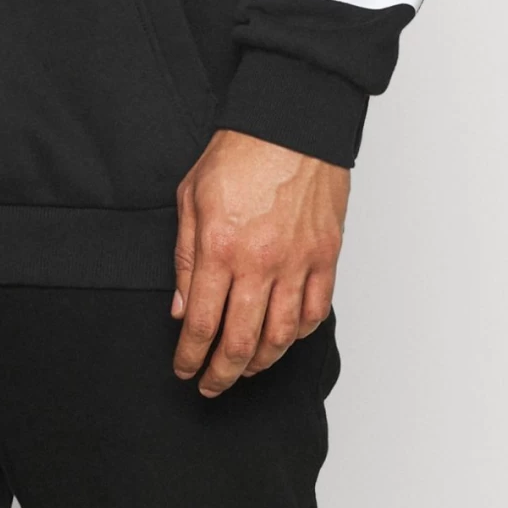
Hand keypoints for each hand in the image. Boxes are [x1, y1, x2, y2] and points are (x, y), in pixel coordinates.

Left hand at [172, 130, 347, 396]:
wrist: (291, 121)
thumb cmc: (239, 151)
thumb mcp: (191, 197)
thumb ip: (186, 258)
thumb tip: (182, 308)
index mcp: (220, 248)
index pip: (201, 324)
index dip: (190, 357)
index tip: (184, 369)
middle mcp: (260, 263)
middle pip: (241, 343)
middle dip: (222, 374)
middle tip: (211, 385)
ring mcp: (297, 262)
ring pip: (281, 336)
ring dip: (260, 362)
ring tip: (246, 369)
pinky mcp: (325, 256)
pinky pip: (315, 311)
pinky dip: (299, 334)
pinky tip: (284, 338)